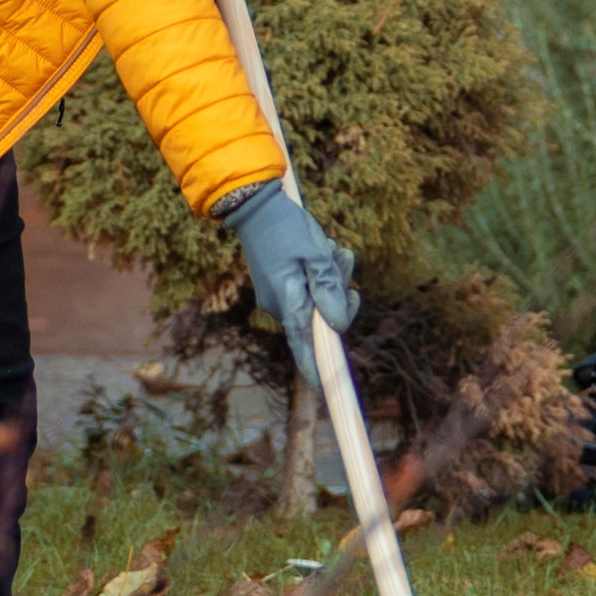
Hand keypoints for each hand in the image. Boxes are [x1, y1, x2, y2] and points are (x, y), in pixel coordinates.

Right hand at [218, 178, 359, 374]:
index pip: (304, 346)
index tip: (328, 390)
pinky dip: (320, 272)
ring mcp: (280, 297)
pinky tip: (322, 250)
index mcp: (289, 302)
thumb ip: (328, 289)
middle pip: (323, 318)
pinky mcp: (281, 285)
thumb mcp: (315, 254)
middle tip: (341, 262)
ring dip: (332, 277)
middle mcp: (281, 306)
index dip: (318, 368)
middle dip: (340, 293)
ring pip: (319, 299)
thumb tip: (338, 325)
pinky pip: (309, 288)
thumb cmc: (286, 228)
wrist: (254, 205)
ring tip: (331, 250)